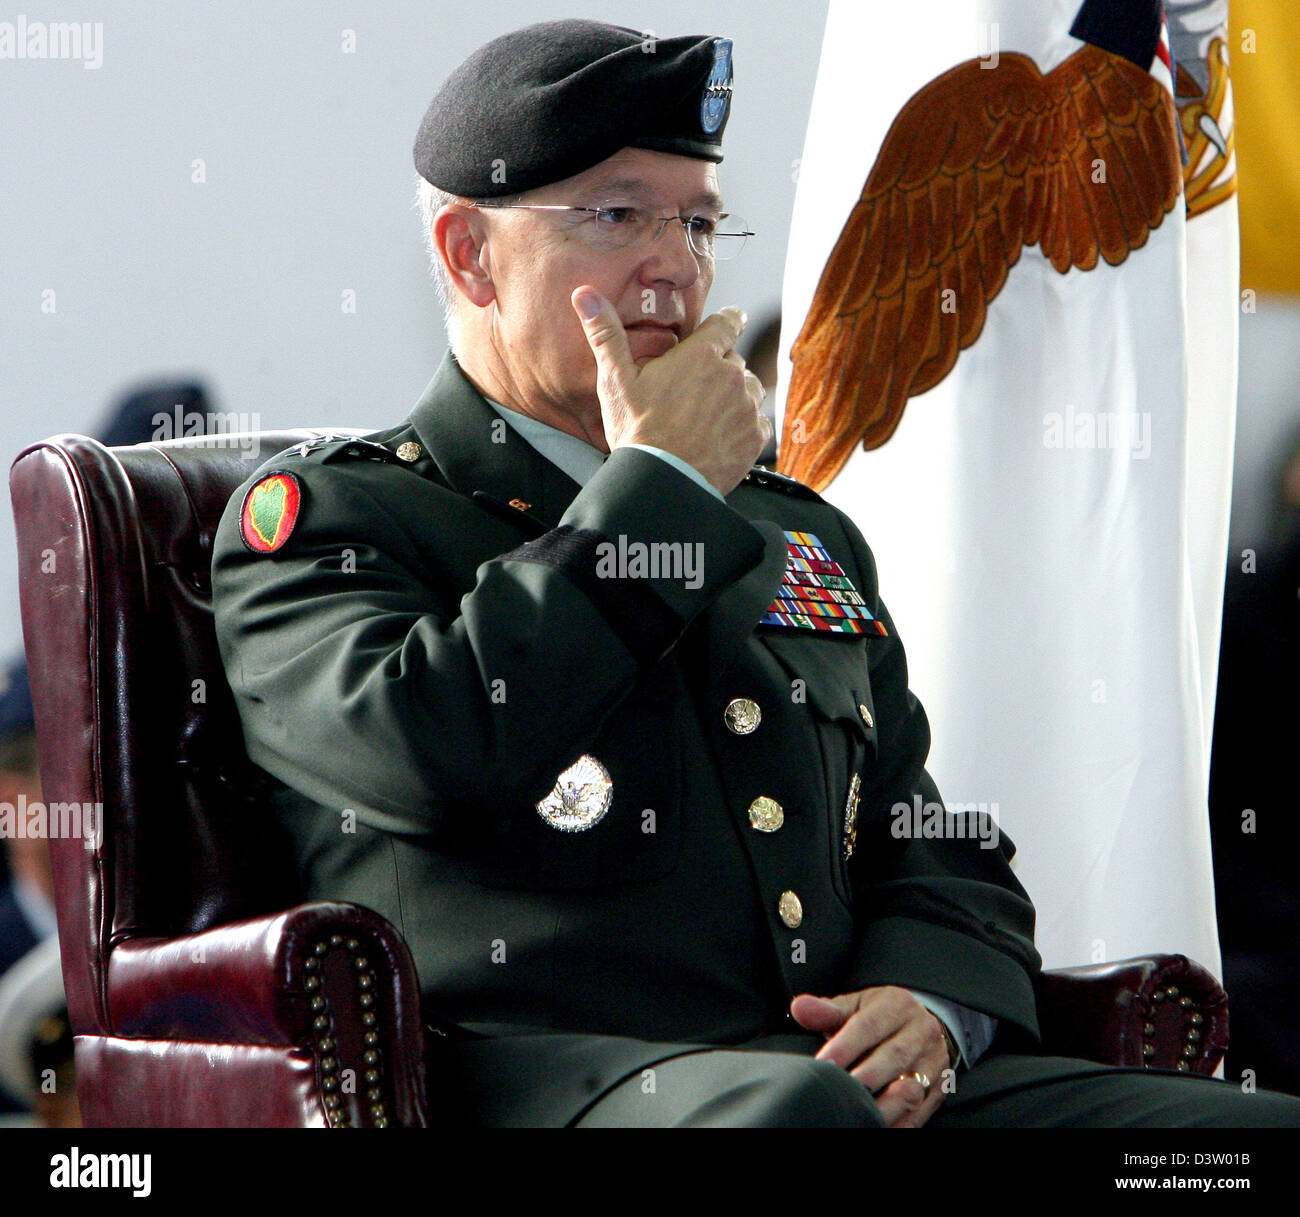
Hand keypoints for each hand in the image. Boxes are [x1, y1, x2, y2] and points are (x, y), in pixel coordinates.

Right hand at [572, 287, 769, 496]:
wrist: (661, 480)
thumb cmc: (637, 431)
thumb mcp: (615, 379)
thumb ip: (606, 334)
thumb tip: (586, 294)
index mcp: (701, 354)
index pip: (728, 322)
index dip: (728, 320)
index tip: (730, 321)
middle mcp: (732, 375)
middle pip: (733, 360)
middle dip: (718, 370)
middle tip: (692, 392)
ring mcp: (747, 406)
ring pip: (748, 389)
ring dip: (733, 396)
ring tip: (704, 416)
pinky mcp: (755, 435)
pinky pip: (756, 421)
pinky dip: (743, 425)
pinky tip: (718, 436)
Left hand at [790, 986, 951, 1127]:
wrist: (924, 1026)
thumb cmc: (882, 1017)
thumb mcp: (857, 1006)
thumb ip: (827, 1010)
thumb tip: (800, 1008)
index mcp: (897, 1005)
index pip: (870, 1025)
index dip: (846, 1046)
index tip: (824, 1063)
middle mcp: (920, 1032)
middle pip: (894, 1057)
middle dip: (865, 1077)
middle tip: (840, 1090)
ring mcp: (933, 1062)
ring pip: (911, 1087)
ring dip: (884, 1104)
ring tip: (859, 1112)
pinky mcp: (939, 1089)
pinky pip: (920, 1112)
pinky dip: (899, 1123)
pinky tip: (877, 1125)